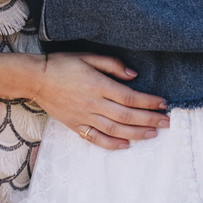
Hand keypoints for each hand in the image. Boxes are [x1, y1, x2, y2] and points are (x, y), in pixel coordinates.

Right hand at [30, 52, 168, 149]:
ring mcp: (84, 117)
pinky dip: (111, 144)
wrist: (34, 79)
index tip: (164, 103)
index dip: (149, 102)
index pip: (130, 97)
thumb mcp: (88, 56)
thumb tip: (134, 76)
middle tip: (167, 122)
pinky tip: (126, 145)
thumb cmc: (62, 64)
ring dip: (136, 133)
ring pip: (115, 129)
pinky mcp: (75, 126)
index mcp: (98, 85)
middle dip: (149, 119)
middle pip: (127, 115)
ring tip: (153, 134)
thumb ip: (112, 65)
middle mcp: (93, 103)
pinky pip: (96, 138)